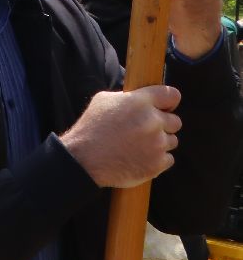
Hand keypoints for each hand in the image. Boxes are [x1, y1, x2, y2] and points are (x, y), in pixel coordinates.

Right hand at [60, 86, 182, 187]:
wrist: (83, 160)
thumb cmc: (90, 129)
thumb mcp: (103, 101)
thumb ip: (128, 97)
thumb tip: (141, 98)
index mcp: (140, 102)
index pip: (172, 95)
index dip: (169, 101)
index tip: (165, 107)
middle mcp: (153, 121)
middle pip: (175, 121)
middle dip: (163, 125)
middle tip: (145, 130)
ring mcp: (157, 144)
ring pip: (172, 141)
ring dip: (159, 143)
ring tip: (138, 146)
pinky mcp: (158, 163)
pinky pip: (168, 159)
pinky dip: (156, 159)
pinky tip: (139, 158)